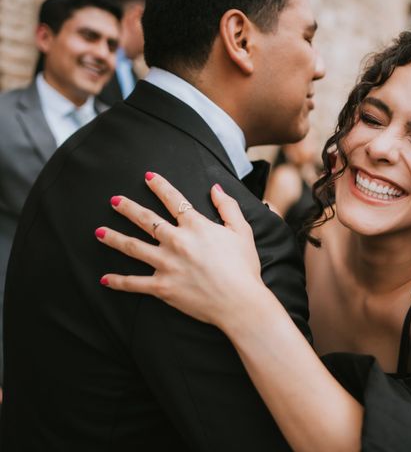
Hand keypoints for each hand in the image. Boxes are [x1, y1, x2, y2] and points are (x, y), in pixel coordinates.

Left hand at [96, 173, 262, 328]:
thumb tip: (215, 188)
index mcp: (196, 226)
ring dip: (114, 238)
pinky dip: (118, 282)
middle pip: (146, 219)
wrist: (240, 301)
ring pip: (133, 247)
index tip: (148, 176)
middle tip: (114, 201)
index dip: (160, 186)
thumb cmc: (244, 267)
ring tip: (98, 232)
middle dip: (127, 208)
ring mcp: (166, 264)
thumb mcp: (241, 231)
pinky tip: (105, 278)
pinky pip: (134, 283)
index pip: (173, 200)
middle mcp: (176, 241)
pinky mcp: (161, 287)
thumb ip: (227, 206)